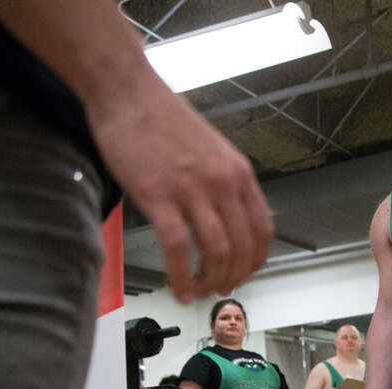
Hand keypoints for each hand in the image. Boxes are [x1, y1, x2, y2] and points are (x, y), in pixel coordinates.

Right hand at [85, 77, 272, 302]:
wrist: (128, 92)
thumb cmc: (162, 119)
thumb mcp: (212, 150)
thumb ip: (224, 183)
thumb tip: (229, 219)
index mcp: (239, 174)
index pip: (263, 231)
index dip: (255, 261)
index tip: (245, 274)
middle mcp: (223, 183)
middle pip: (242, 248)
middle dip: (233, 278)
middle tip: (219, 291)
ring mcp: (193, 190)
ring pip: (217, 252)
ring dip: (210, 281)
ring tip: (199, 292)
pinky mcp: (159, 196)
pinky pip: (178, 249)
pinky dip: (181, 276)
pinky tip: (178, 288)